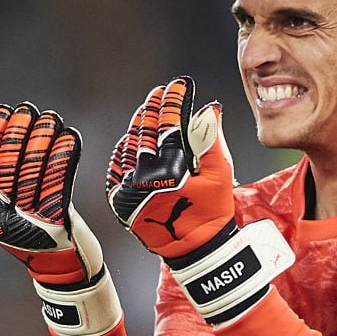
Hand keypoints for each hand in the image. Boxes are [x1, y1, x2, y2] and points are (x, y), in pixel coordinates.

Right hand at [0, 102, 118, 335]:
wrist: (67, 273)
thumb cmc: (38, 234)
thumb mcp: (10, 209)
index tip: (4, 111)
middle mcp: (3, 221)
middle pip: (12, 168)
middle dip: (21, 134)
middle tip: (30, 110)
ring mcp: (29, 226)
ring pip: (36, 173)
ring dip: (44, 141)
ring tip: (51, 118)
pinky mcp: (56, 228)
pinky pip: (61, 184)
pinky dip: (65, 159)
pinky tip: (70, 138)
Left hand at [107, 76, 293, 326]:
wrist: (192, 250)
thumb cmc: (211, 214)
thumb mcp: (220, 176)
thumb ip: (211, 140)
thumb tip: (209, 108)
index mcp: (170, 170)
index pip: (169, 124)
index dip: (174, 100)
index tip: (179, 84)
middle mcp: (144, 177)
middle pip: (145, 131)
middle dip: (154, 107)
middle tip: (160, 92)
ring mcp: (128, 189)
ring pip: (128, 146)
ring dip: (137, 125)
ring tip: (147, 110)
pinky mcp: (120, 200)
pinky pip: (116, 168)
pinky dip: (123, 150)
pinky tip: (131, 139)